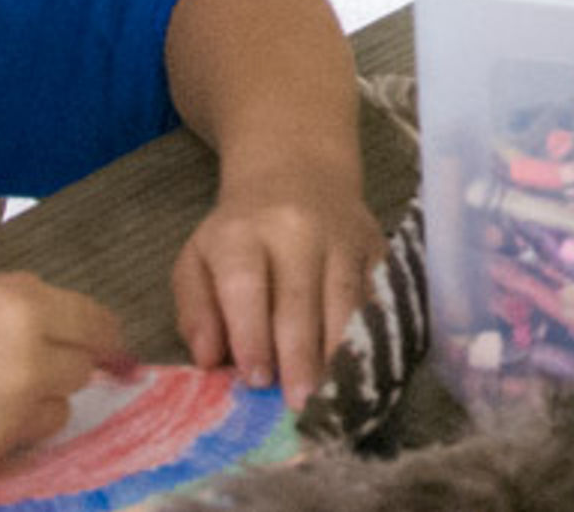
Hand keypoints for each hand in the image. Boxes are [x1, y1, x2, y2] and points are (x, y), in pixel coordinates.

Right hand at [0, 274, 120, 487]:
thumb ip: (16, 305)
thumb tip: (59, 319)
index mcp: (21, 309)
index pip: (95, 324)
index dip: (107, 337)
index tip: (113, 348)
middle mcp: (26, 364)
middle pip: (79, 370)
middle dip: (60, 368)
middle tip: (25, 367)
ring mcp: (7, 419)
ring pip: (55, 414)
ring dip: (35, 406)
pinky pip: (16, 447)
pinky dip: (0, 436)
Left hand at [175, 148, 386, 406]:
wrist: (297, 172)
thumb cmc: (239, 232)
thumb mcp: (197, 259)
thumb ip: (196, 310)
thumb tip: (209, 360)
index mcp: (241, 232)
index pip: (246, 287)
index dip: (251, 336)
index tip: (255, 380)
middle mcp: (296, 228)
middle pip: (300, 299)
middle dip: (298, 356)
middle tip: (297, 401)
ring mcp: (342, 235)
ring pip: (345, 299)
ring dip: (338, 352)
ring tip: (331, 393)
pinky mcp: (375, 245)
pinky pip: (377, 294)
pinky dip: (371, 334)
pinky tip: (362, 366)